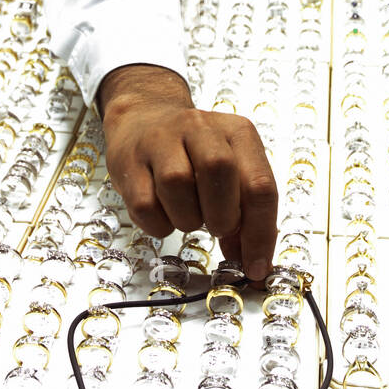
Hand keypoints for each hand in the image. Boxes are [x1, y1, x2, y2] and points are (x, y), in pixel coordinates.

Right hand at [99, 65, 278, 280]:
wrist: (144, 120)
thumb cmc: (195, 154)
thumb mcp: (231, 171)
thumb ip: (245, 212)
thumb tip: (252, 263)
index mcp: (237, 132)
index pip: (260, 184)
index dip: (260, 234)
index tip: (257, 268)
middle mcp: (199, 127)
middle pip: (218, 169)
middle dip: (223, 216)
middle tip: (219, 228)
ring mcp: (159, 140)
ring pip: (177, 184)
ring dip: (187, 219)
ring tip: (188, 215)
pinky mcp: (128, 160)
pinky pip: (145, 204)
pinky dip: (158, 224)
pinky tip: (164, 213)